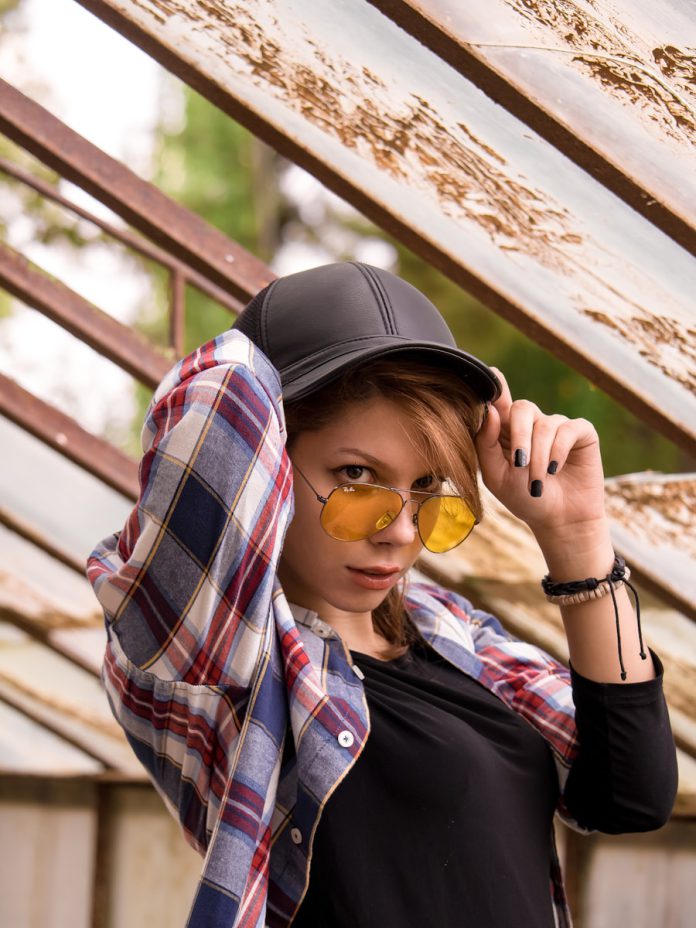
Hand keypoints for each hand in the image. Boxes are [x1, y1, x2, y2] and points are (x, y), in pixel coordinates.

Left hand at [474, 369, 606, 540]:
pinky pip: (568, 430)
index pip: (500, 404)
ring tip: (538, 482)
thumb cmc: (525, 499)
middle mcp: (533, 423)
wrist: (559, 521)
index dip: (496, 388)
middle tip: (519, 464)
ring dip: (539, 457)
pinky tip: (556, 469)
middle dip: (519, 436)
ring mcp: (557, 426)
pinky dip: (558, 451)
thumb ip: (486, 445)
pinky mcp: (581, 433)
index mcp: (508, 431)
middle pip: (523, 408)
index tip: (491, 372)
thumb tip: (490, 412)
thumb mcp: (497, 476)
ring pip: (544, 425)